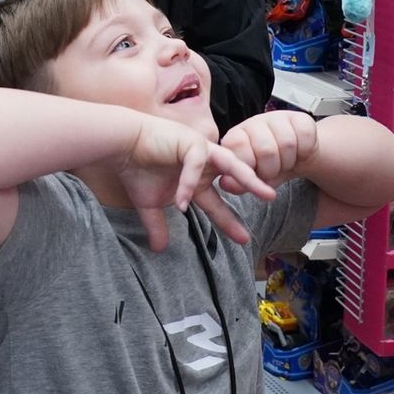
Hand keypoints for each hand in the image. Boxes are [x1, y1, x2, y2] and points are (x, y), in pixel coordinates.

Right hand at [121, 116, 274, 251]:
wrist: (122, 146)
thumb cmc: (137, 170)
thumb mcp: (149, 206)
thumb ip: (158, 226)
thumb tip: (159, 250)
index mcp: (198, 181)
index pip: (219, 204)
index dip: (230, 222)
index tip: (244, 240)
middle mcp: (204, 165)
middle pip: (235, 178)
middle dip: (254, 187)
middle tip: (271, 198)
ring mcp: (199, 151)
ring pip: (228, 162)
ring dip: (244, 174)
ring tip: (258, 186)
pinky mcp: (188, 142)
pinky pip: (194, 163)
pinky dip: (189, 182)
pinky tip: (181, 201)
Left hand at [218, 110, 318, 191]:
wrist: (295, 158)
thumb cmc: (268, 167)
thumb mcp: (252, 179)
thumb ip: (238, 183)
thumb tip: (226, 184)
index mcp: (237, 137)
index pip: (237, 146)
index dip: (249, 166)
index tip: (254, 173)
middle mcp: (255, 123)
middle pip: (266, 149)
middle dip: (272, 169)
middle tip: (272, 170)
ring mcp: (277, 117)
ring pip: (287, 143)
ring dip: (288, 162)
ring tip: (284, 162)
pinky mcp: (300, 118)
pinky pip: (305, 136)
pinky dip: (304, 151)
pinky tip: (298, 152)